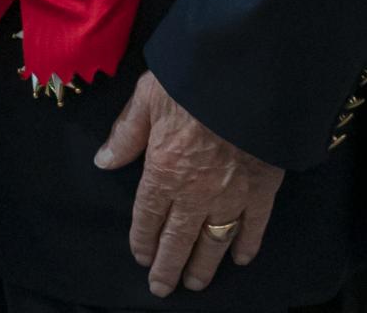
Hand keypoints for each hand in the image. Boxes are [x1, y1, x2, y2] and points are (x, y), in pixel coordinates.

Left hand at [95, 70, 283, 298]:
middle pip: (178, 239)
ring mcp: (231, 194)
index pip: (148, 215)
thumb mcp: (148, 96)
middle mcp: (195, 192)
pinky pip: (254, 227)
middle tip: (162, 288)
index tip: (141, 257)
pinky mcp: (262, 189)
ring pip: (213, 242)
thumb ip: (127, 132)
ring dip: (202, 265)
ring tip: (194, 282)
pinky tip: (240, 258)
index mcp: (163, 170)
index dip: (143, 240)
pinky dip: (246, 245)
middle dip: (168, 266)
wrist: (246, 77)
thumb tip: (104, 161)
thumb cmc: (191, 80)